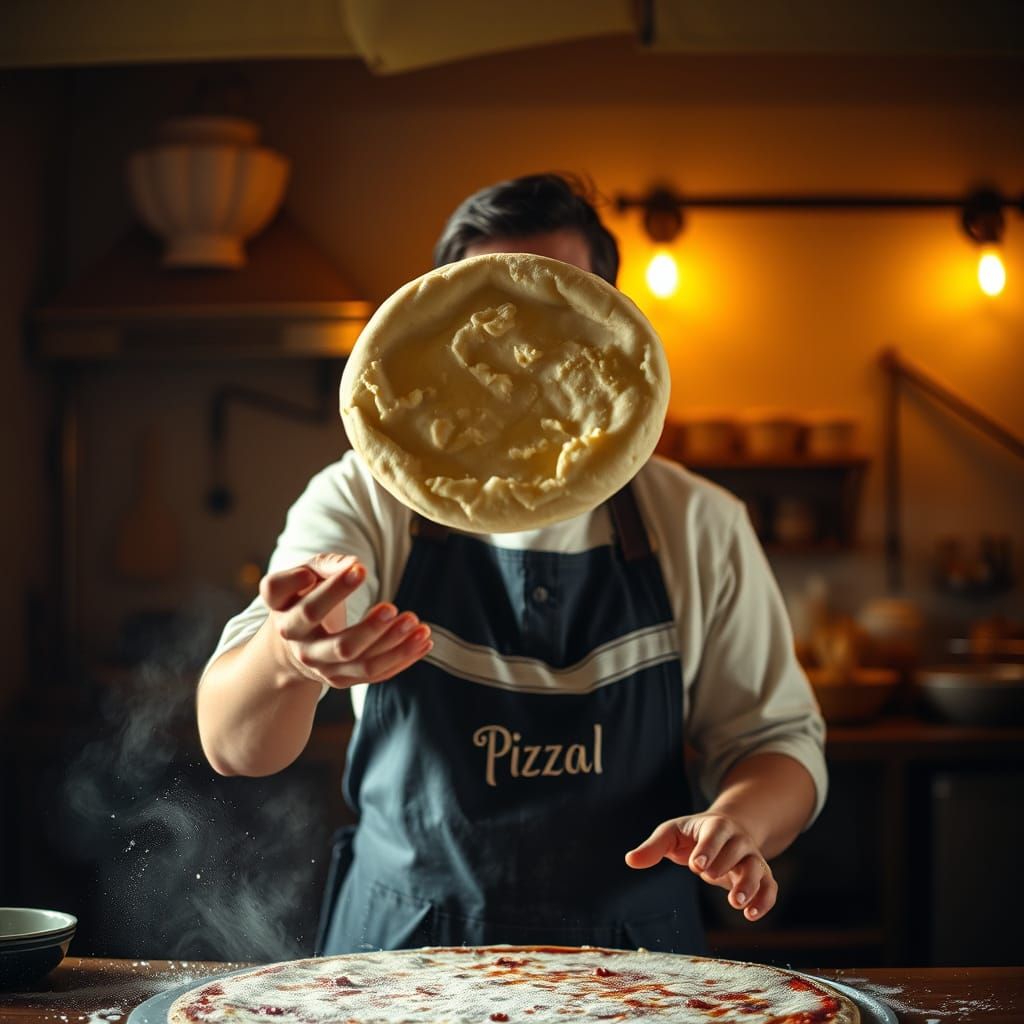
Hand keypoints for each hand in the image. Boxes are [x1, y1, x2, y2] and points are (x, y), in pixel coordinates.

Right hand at [259, 552, 431, 688]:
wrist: (294, 639)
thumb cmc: (306, 595)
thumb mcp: (310, 573)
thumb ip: (327, 565)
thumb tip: (354, 566)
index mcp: (284, 610)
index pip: (304, 605)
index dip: (328, 587)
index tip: (359, 568)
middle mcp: (299, 643)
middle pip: (338, 644)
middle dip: (370, 629)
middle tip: (393, 608)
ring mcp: (321, 666)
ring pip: (362, 663)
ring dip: (394, 645)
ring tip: (417, 624)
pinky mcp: (341, 678)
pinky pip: (375, 674)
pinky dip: (402, 658)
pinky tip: (424, 641)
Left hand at [624, 812, 777, 921]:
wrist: (727, 830)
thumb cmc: (693, 834)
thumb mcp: (671, 833)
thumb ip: (653, 847)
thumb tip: (630, 860)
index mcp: (715, 825)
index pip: (715, 833)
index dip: (708, 848)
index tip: (696, 864)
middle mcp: (738, 840)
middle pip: (739, 850)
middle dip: (725, 864)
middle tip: (709, 877)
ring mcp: (752, 857)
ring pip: (759, 869)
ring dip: (750, 885)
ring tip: (735, 903)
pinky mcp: (761, 875)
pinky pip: (770, 886)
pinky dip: (765, 900)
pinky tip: (751, 915)